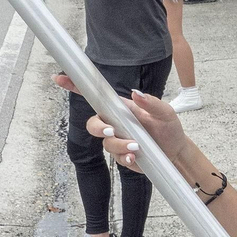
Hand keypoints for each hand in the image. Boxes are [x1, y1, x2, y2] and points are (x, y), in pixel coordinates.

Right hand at [52, 75, 192, 164]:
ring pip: (105, 142)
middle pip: (93, 123)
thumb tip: (135, 93)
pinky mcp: (122, 155)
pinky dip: (124, 156)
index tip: (60, 78)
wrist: (176, 152)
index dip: (76, 86)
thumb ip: (150, 102)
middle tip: (111, 131)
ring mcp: (118, 139)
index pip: (96, 96)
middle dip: (98, 128)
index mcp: (121, 107)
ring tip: (137, 146)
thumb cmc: (169, 128)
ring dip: (119, 145)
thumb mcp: (165, 112)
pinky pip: (116, 157)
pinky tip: (135, 157)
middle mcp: (116, 122)